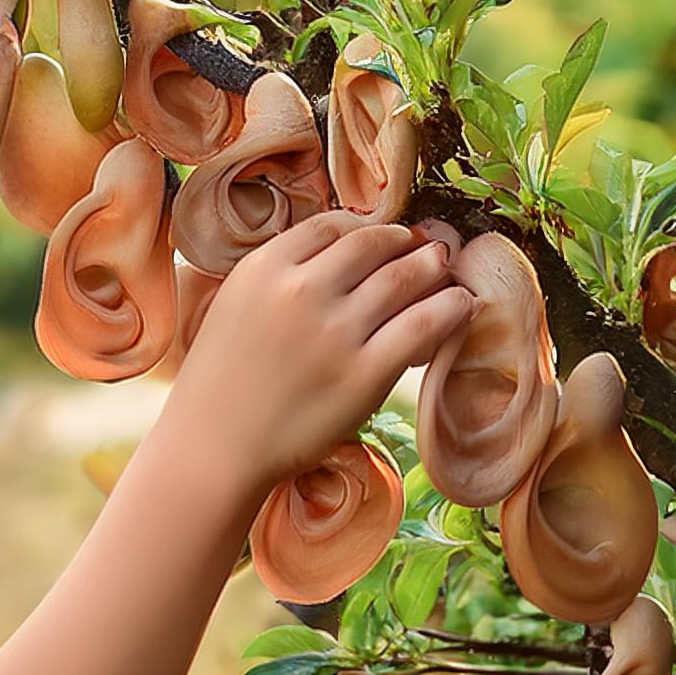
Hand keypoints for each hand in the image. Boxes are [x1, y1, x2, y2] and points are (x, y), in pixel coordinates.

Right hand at [159, 212, 476, 492]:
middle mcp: (300, 290)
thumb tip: (336, 257)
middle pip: (372, 244)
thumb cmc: (221, 383)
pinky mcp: (365, 374)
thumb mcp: (233, 306)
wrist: (215, 448)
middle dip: (405, 240)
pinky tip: (460, 305)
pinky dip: (449, 309)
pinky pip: (423, 326)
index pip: (330, 226)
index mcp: (263, 268)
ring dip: (433, 267)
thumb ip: (277, 277)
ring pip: (404, 278)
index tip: (381, 237)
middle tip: (425, 246)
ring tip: (445, 268)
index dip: (364, 226)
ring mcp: (335, 332)